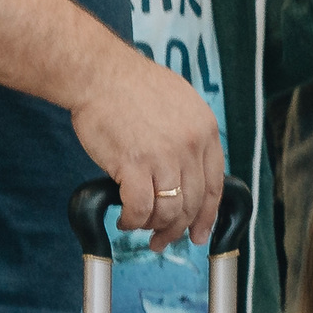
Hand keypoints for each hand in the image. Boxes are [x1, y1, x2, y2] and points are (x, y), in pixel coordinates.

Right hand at [74, 34, 223, 247]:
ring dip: (153, 226)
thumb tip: (188, 170)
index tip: (198, 232)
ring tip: (139, 226)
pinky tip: (124, 219)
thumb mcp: (179, 102)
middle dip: (177, 229)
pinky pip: (140, 208)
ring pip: (168, 211)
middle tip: (163, 240)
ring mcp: (164, 156)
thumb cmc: (130, 86)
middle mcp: (190, 145)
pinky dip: (133, 220)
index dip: (207, 215)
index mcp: (205, 129)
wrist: (98, 72)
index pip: (214, 185)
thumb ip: (189, 135)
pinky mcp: (134, 165)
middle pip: (191, 203)